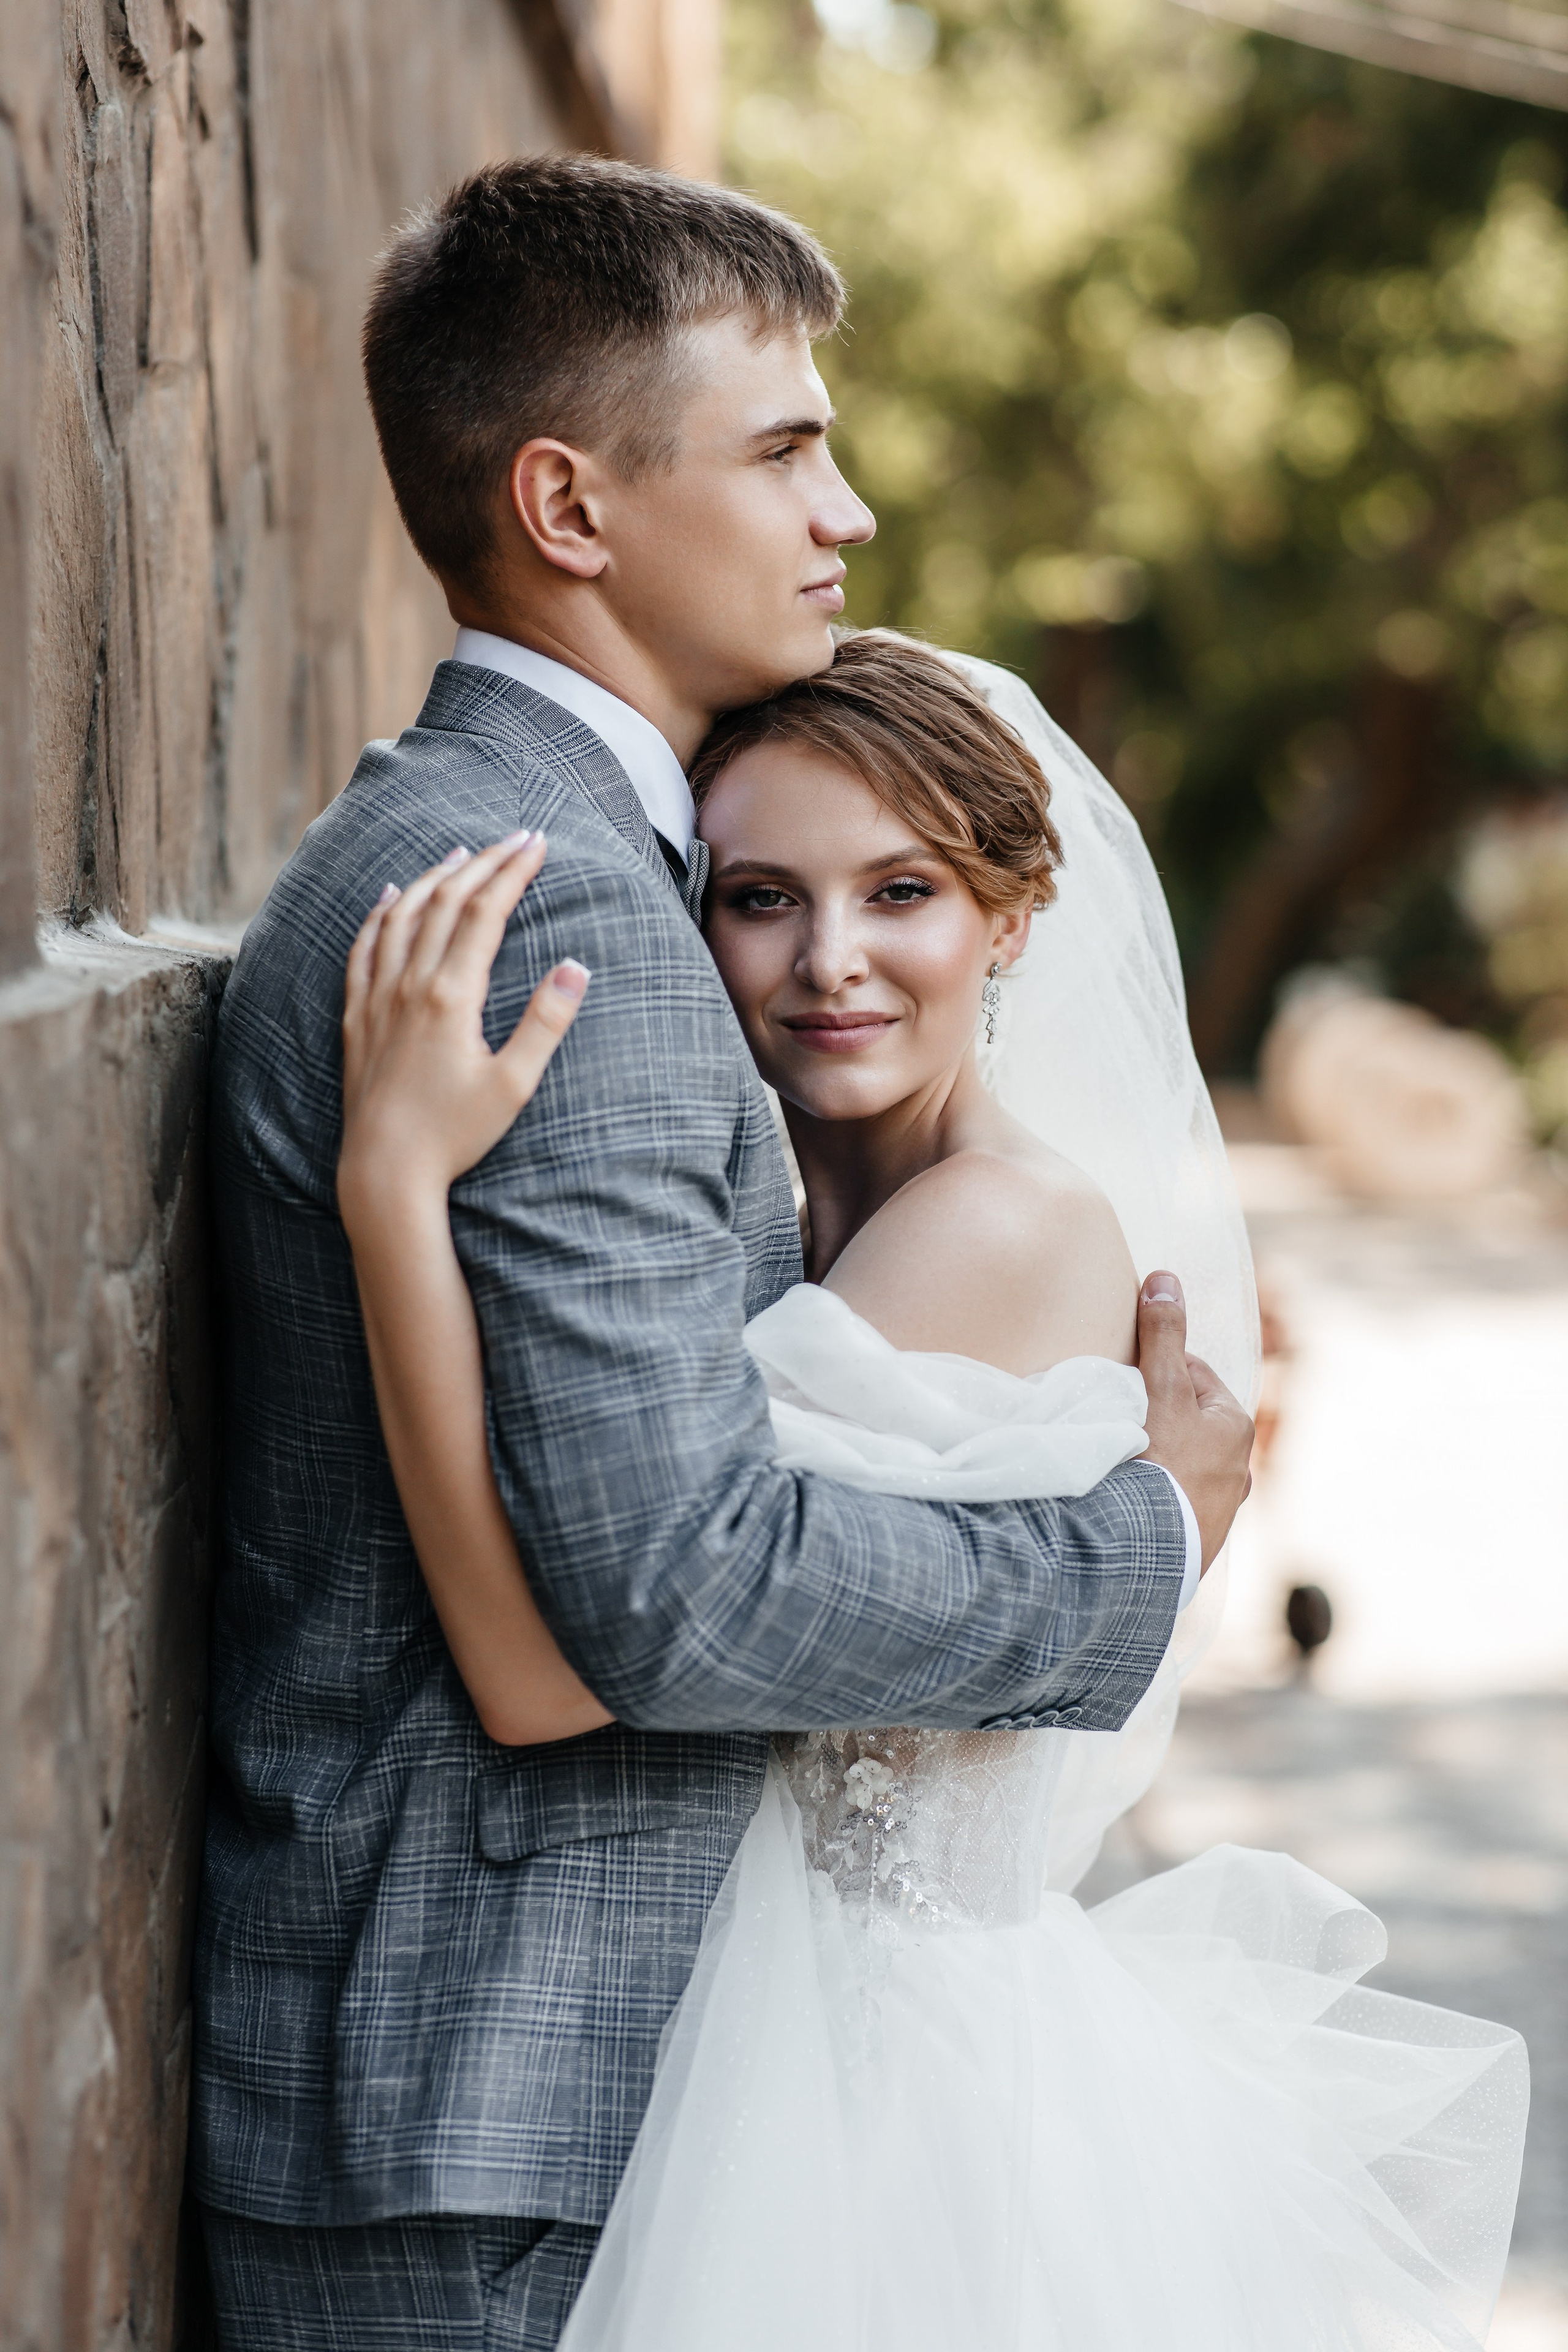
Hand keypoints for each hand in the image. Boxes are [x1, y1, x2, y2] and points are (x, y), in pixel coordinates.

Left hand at [337, 830, 587, 1232]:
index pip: (485, 913)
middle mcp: (409, 986)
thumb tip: (575, 969)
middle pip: (447, 902)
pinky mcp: (358, 1017)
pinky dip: (380, 913)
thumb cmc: (454, 1135)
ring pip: (403, 916)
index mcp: (451, 996)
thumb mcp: (513, 1086)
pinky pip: (363, 948)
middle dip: (484, 863)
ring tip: (460, 854)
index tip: (538, 844)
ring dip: (434, 878)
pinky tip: (390, 896)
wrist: (384, 1171)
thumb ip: (544, 1024)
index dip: (513, 872)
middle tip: (514, 838)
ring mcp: (378, 999)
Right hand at [1136, 1271, 1253, 1572]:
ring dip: (1155, 1458)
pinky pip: (1171, 1504)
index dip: (1154, 1367)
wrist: (1146, 1554)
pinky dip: (1152, 1496)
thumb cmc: (1160, 1464)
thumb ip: (1162, 1336)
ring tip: (1118, 1460)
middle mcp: (1239, 1469)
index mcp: (1236, 1427)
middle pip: (1187, 1421)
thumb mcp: (1160, 1391)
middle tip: (1116, 1416)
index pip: (1192, 1374)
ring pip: (1181, 1464)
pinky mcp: (1196, 1542)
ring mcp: (1220, 1510)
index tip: (1123, 1374)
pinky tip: (1126, 1498)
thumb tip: (1166, 1278)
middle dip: (1156, 1414)